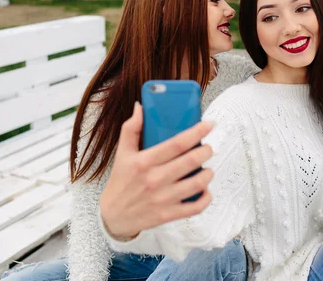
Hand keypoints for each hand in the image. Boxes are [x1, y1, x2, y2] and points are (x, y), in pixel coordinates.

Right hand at [99, 102, 214, 239]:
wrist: (113, 215)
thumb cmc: (121, 180)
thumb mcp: (122, 153)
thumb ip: (131, 128)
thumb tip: (140, 107)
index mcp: (144, 161)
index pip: (177, 143)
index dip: (197, 132)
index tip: (209, 125)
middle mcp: (154, 179)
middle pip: (190, 162)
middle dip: (206, 151)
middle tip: (208, 148)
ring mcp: (163, 199)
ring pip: (197, 184)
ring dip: (208, 174)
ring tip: (207, 168)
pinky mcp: (168, 214)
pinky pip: (195, 207)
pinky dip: (206, 197)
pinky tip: (205, 189)